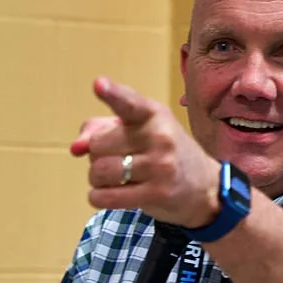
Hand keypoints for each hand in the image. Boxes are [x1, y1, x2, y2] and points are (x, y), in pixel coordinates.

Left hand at [71, 77, 220, 229]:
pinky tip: (108, 194)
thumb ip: (101, 129)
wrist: (205, 188)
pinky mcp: (156, 194)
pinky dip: (97, 197)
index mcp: (153, 114)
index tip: (98, 85)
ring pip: (99, 171)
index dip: (111, 94)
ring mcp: (160, 166)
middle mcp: (159, 137)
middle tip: (116, 159)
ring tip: (115, 178)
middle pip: (98, 145)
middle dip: (97, 155)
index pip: (129, 103)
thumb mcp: (139, 131)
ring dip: (97, 178)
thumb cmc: (163, 154)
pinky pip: (105, 196)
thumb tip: (76, 148)